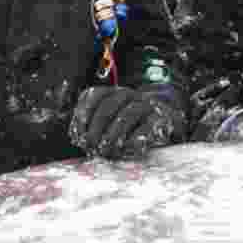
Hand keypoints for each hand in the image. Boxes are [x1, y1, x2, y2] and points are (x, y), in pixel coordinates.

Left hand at [69, 86, 184, 159]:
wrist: (165, 125)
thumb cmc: (131, 127)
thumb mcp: (110, 122)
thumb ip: (93, 126)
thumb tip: (78, 137)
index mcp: (114, 92)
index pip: (95, 94)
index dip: (83, 111)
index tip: (77, 131)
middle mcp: (129, 94)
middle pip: (108, 105)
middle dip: (95, 128)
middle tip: (89, 145)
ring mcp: (145, 105)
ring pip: (126, 115)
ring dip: (112, 135)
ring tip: (105, 150)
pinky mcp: (159, 119)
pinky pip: (145, 128)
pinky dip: (133, 141)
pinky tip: (125, 149)